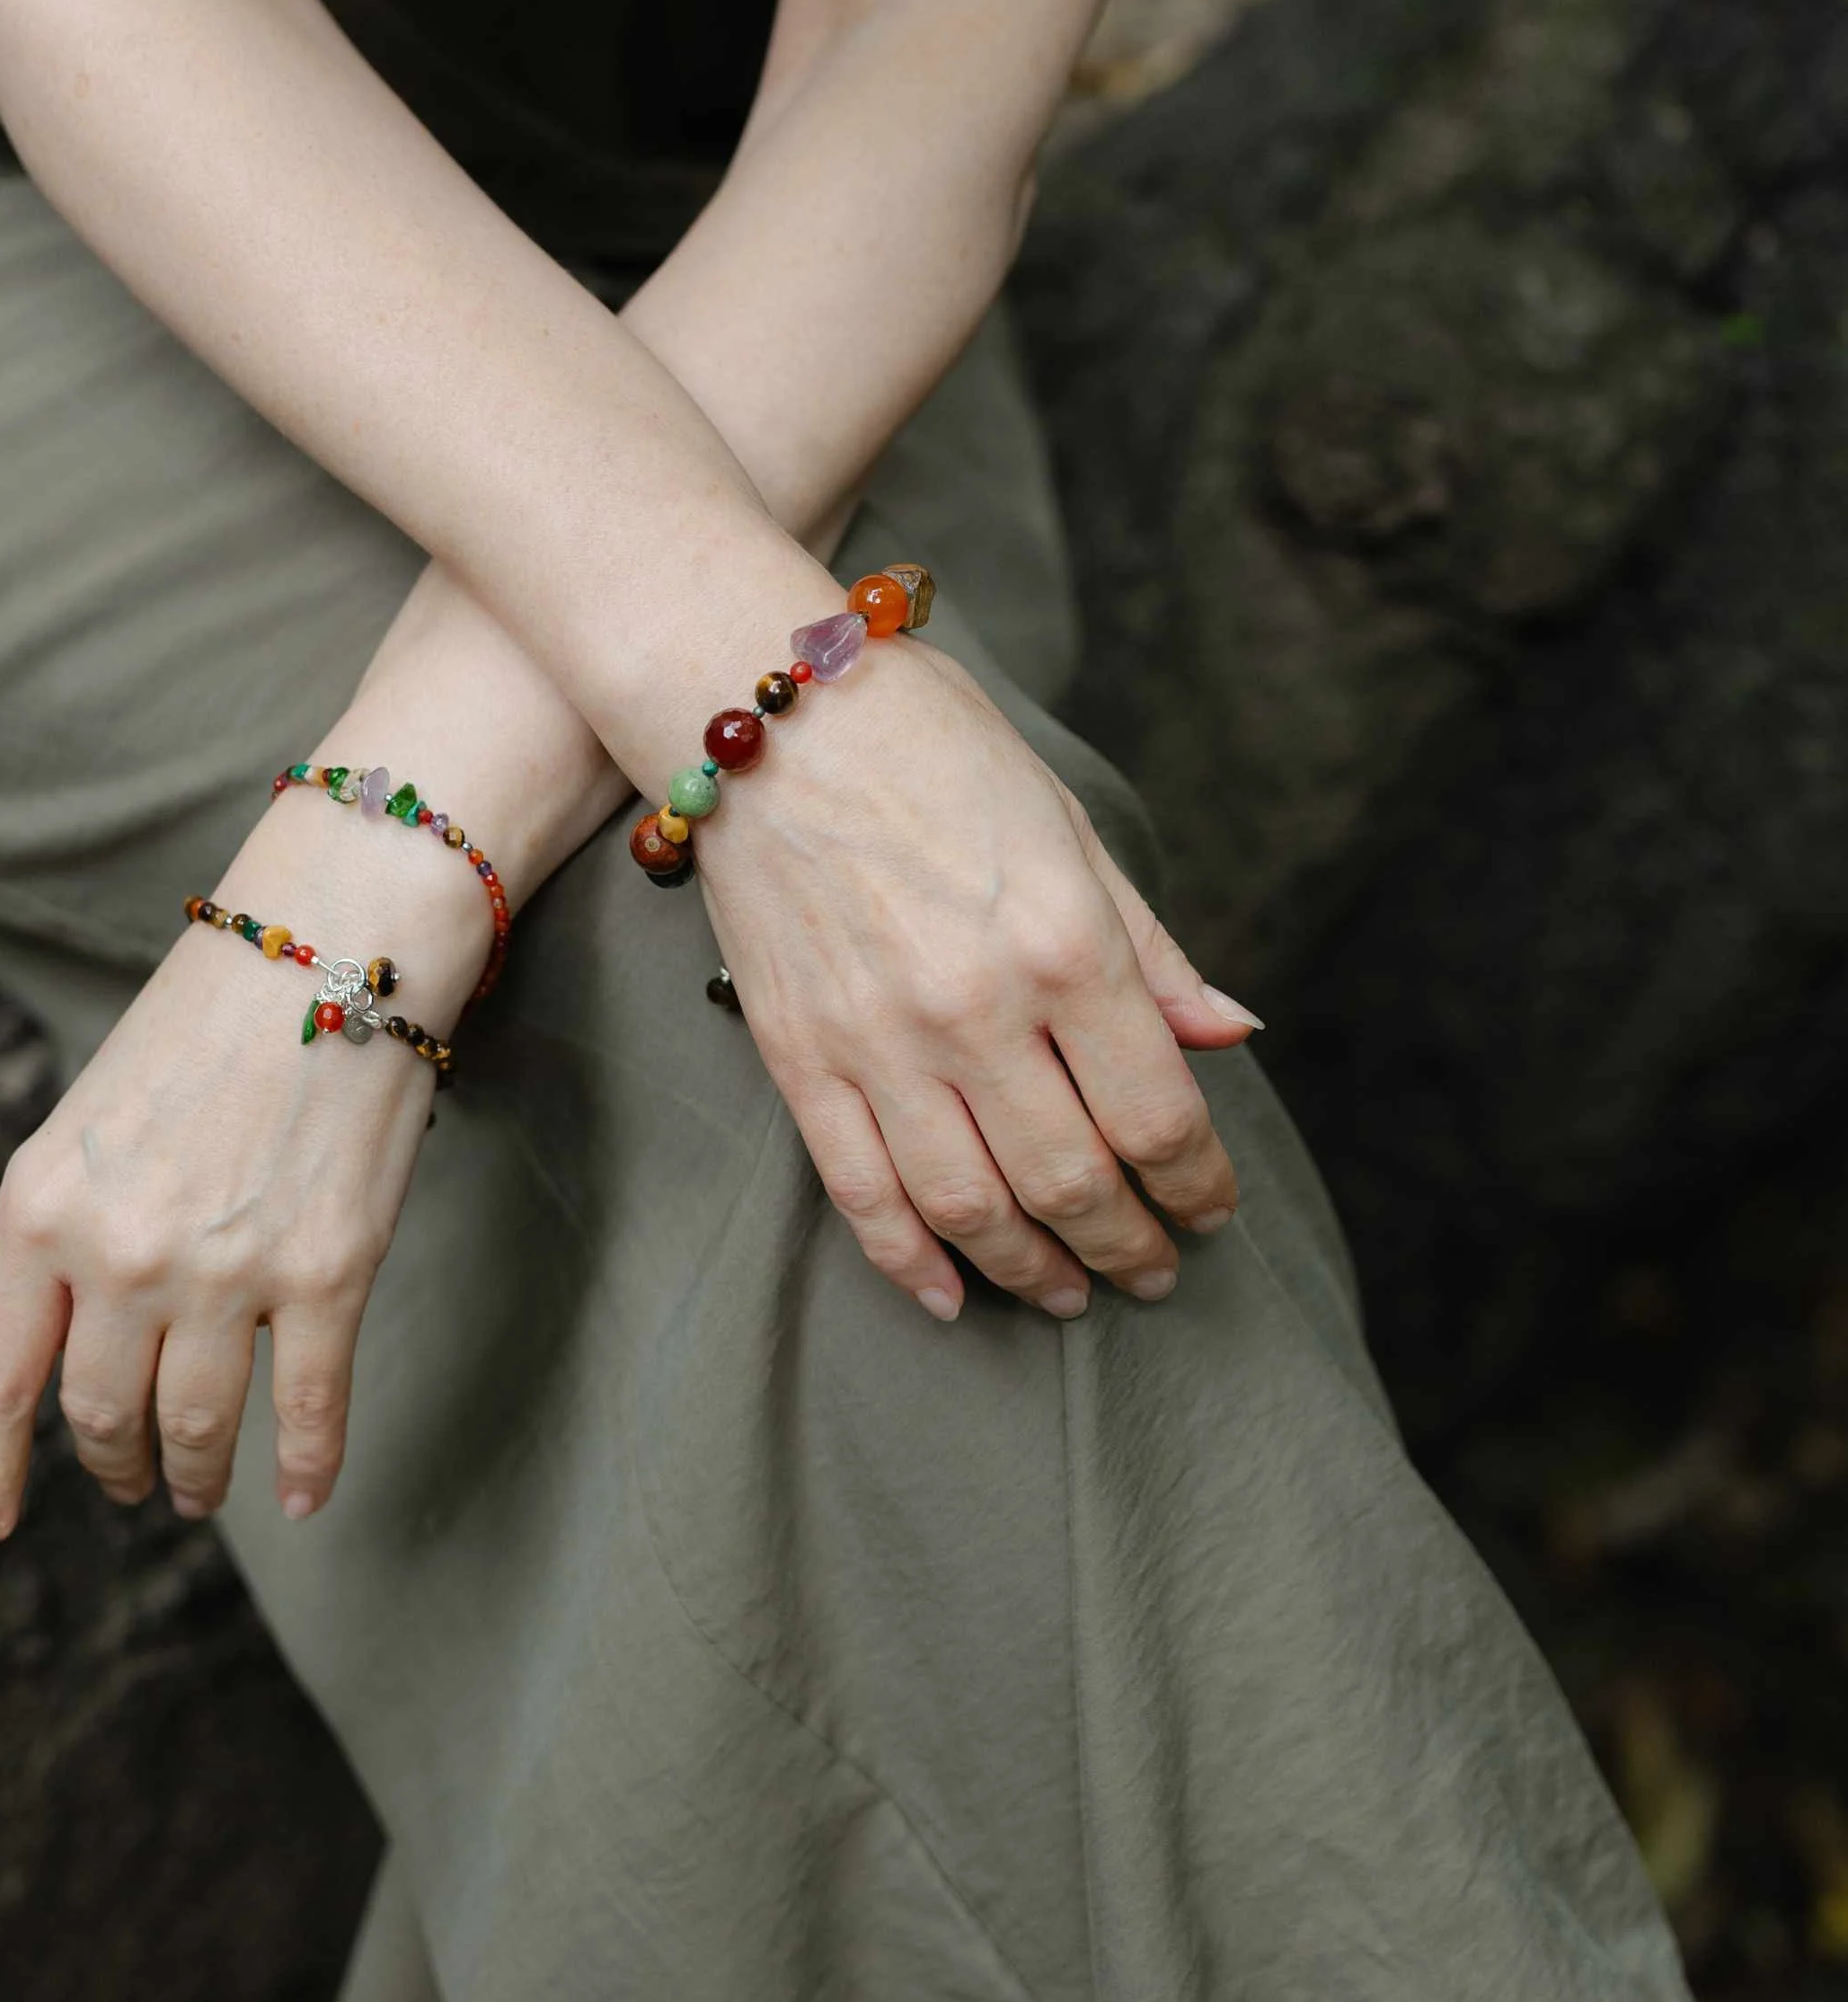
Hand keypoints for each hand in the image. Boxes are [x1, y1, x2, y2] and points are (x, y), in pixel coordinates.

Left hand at [0, 797, 491, 1543]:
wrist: (335, 939)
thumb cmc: (212, 1013)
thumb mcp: (93, 1116)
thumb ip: (69, 1229)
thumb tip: (72, 1344)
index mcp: (40, 1204)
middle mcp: (121, 1252)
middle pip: (98, 1413)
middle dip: (112, 1463)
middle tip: (132, 1479)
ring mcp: (226, 1270)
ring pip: (196, 1429)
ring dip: (194, 1477)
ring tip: (200, 1492)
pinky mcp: (328, 1272)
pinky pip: (311, 1409)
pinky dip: (309, 1467)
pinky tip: (305, 1493)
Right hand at [696, 635, 1258, 1321]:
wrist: (770, 706)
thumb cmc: (934, 744)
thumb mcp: (1070, 827)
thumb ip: (1149, 949)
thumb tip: (1230, 1035)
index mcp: (1064, 944)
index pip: (1157, 1117)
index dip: (1198, 1186)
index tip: (1210, 1209)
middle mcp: (977, 1009)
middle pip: (1074, 1183)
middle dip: (1129, 1245)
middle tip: (1153, 1270)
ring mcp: (879, 1040)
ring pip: (971, 1208)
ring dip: (1033, 1270)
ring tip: (1069, 1292)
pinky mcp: (799, 1054)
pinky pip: (860, 1191)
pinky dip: (910, 1261)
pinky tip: (951, 1296)